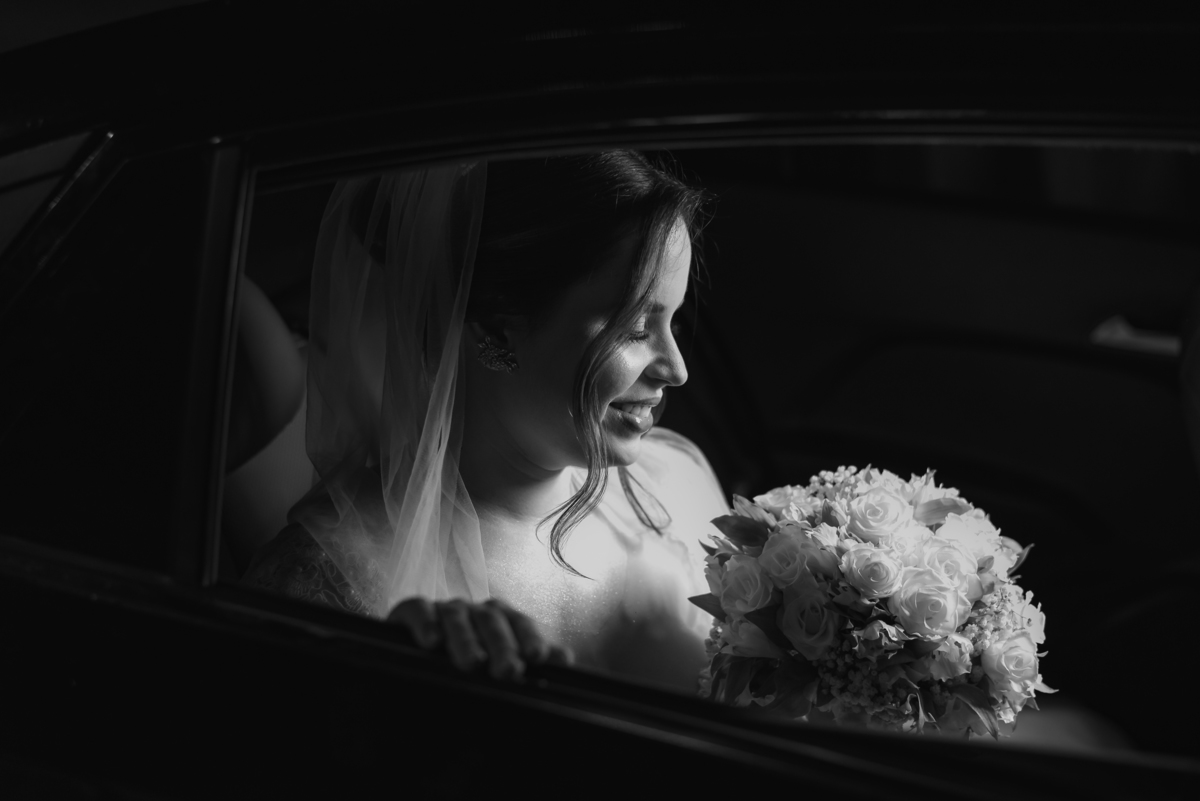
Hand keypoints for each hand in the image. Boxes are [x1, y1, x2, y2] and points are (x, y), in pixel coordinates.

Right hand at [387, 597, 572, 678]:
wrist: (414, 653)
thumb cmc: (466, 657)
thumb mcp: (498, 659)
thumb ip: (529, 656)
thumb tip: (564, 659)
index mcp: (500, 619)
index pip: (519, 623)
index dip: (529, 637)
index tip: (538, 657)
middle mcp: (475, 610)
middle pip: (491, 621)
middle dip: (502, 646)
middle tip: (509, 671)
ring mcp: (444, 609)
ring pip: (457, 617)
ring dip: (466, 640)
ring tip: (473, 664)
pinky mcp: (410, 611)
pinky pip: (420, 609)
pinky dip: (425, 623)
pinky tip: (431, 642)